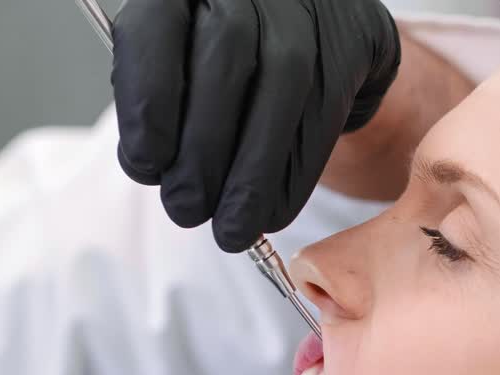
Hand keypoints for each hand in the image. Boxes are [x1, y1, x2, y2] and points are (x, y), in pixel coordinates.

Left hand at [112, 0, 401, 252]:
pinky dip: (295, 174)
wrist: (317, 28)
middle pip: (226, 57)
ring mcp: (306, 7)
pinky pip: (325, 113)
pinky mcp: (353, 38)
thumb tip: (155, 170)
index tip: (145, 166)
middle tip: (186, 209)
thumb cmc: (228, 57)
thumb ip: (161, 101)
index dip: (148, 103)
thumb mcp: (178, 62)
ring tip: (231, 227)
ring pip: (283, 86)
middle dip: (202, 149)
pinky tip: (272, 210)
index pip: (157, 29)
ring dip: (252, 173)